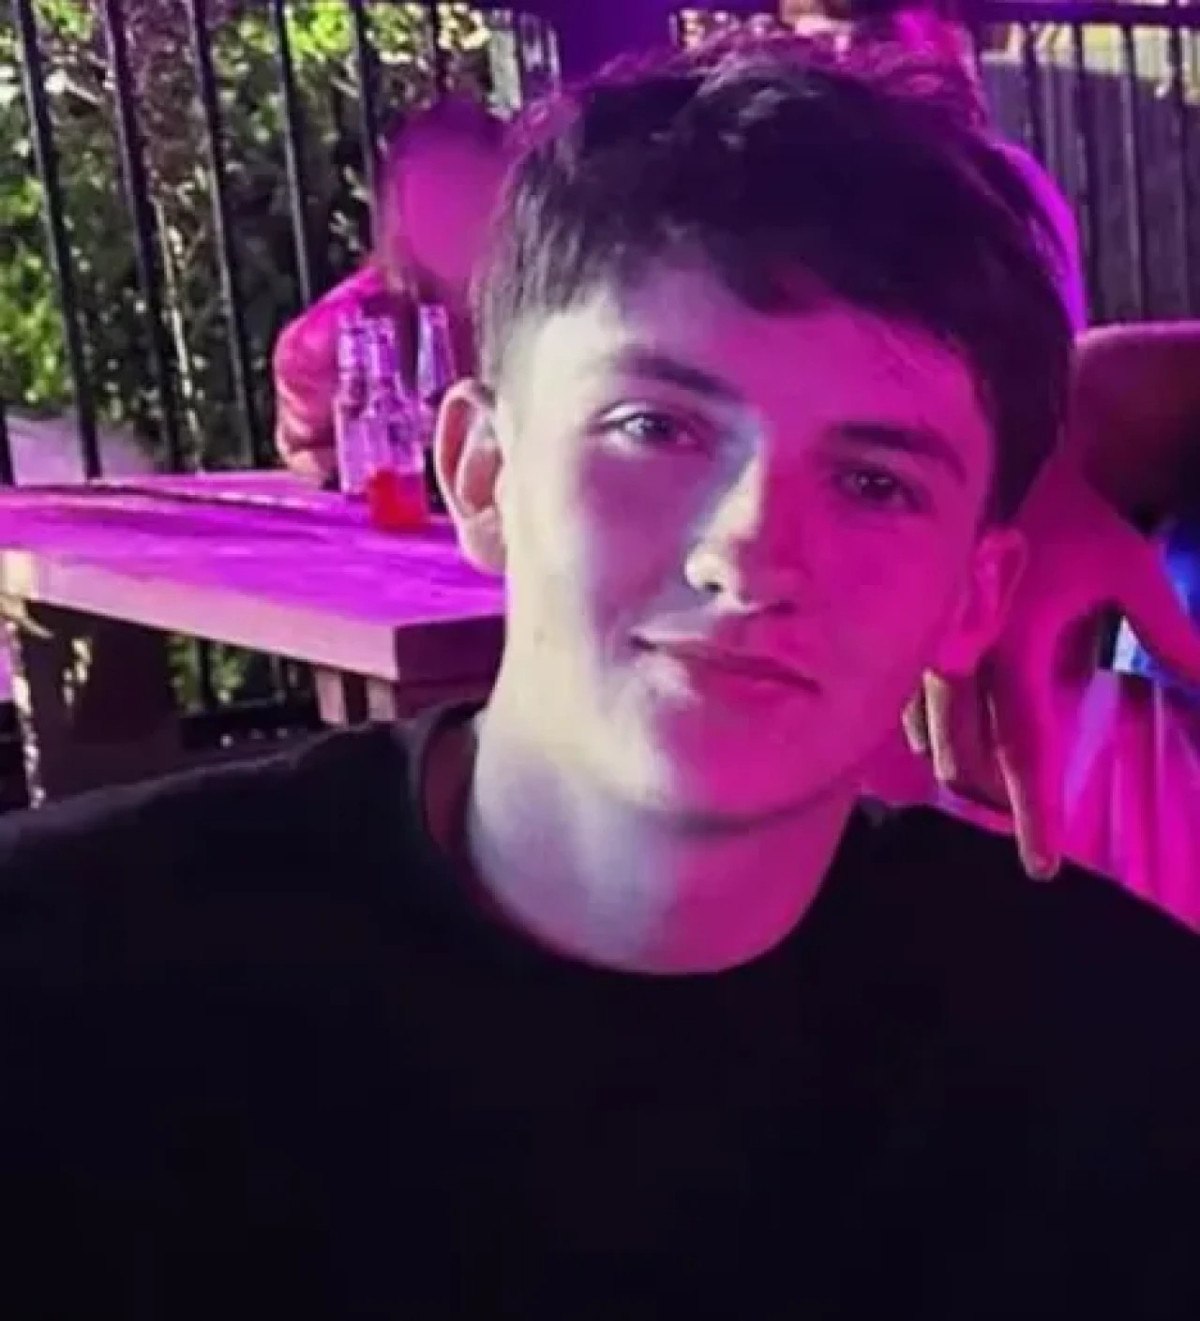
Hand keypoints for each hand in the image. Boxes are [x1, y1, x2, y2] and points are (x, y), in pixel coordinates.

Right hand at [905, 454, 1199, 878]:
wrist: (1012, 456)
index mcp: (1017, 649)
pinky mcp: (913, 632)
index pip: (1027, 753)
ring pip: (931, 737)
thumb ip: (1170, 636)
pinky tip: (946, 738)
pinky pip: (911, 704)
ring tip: (984, 787)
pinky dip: (932, 732)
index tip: (1043, 867)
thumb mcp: (1132, 573)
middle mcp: (964, 657)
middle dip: (991, 799)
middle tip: (1018, 820)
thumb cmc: (1078, 514)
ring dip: (959, 769)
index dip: (1035, 815)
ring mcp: (929, 645)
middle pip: (966, 760)